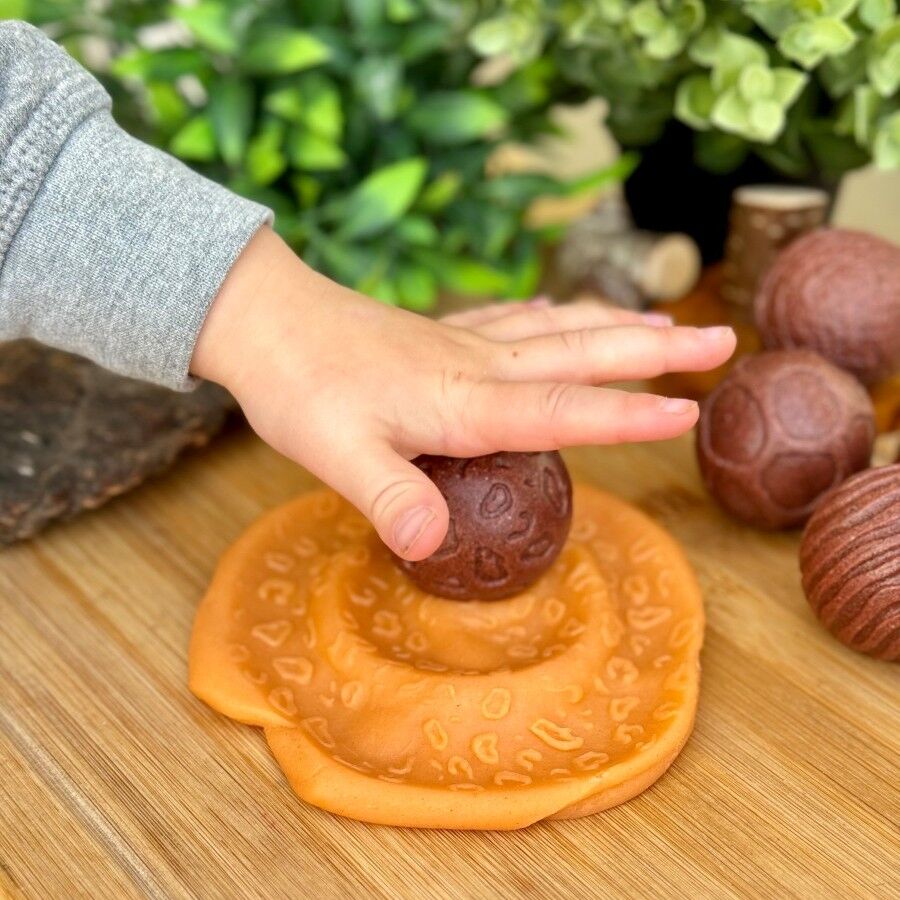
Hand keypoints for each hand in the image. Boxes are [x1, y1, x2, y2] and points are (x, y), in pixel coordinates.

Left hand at [192, 226, 734, 560]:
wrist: (262, 317)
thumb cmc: (298, 387)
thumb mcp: (335, 456)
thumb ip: (389, 499)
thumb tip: (433, 547)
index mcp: (464, 400)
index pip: (564, 408)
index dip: (627, 414)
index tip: (690, 412)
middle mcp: (477, 365)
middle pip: (581, 353)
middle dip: (656, 352)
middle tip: (726, 340)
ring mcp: (460, 342)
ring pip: (557, 329)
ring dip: (616, 327)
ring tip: (667, 326)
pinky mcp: (440, 333)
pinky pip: (514, 320)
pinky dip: (553, 315)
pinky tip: (561, 312)